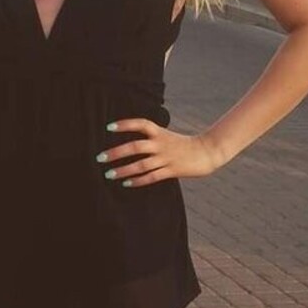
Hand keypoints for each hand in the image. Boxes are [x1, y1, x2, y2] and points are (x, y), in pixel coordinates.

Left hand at [95, 119, 221, 187]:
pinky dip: (137, 181)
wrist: (207, 152)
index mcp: (160, 133)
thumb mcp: (166, 136)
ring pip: (141, 165)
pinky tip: (125, 183)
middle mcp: (161, 144)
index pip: (141, 124)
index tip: (108, 128)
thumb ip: (151, 138)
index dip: (125, 124)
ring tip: (108, 174)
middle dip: (116, 152)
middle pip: (135, 146)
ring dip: (123, 170)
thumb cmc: (183, 144)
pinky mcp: (171, 171)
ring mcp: (166, 158)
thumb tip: (129, 144)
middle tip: (100, 158)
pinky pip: (151, 177)